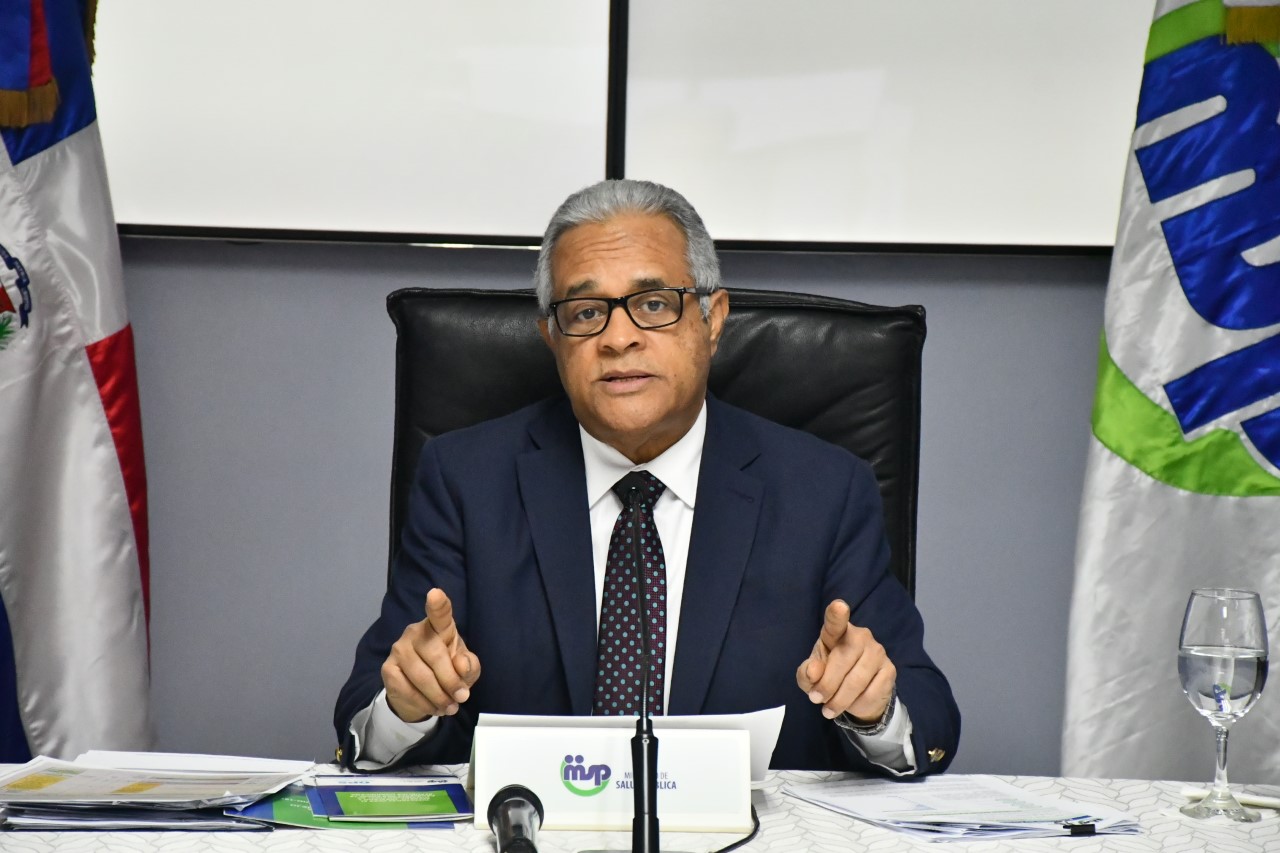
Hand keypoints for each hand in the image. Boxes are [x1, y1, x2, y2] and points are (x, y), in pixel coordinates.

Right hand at [381, 588, 480, 721]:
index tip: (435, 594)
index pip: (439, 614)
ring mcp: (399, 649)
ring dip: (439, 696)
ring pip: (421, 675)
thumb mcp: (466, 669)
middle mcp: (415, 632)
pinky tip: (434, 707)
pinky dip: (424, 703)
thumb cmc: (448, 670)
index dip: (438, 605)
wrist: (422, 693)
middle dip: (451, 680)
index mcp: (440, 627)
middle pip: (435, 654)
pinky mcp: (387, 669)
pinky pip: (407, 689)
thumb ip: (469, 666)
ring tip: (451, 706)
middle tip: (462, 697)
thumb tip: (461, 666)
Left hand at [796, 599, 895, 722]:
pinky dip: (857, 704)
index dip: (837, 615)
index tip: (839, 606)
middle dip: (827, 684)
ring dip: (840, 699)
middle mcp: (860, 636)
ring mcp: (878, 651)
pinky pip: (871, 692)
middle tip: (816, 699)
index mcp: (836, 632)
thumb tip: (813, 672)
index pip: (836, 622)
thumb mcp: (811, 676)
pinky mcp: (890, 670)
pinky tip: (851, 705)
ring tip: (828, 709)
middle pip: (842, 659)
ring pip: (857, 680)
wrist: (858, 694)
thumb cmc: (829, 675)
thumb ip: (807, 673)